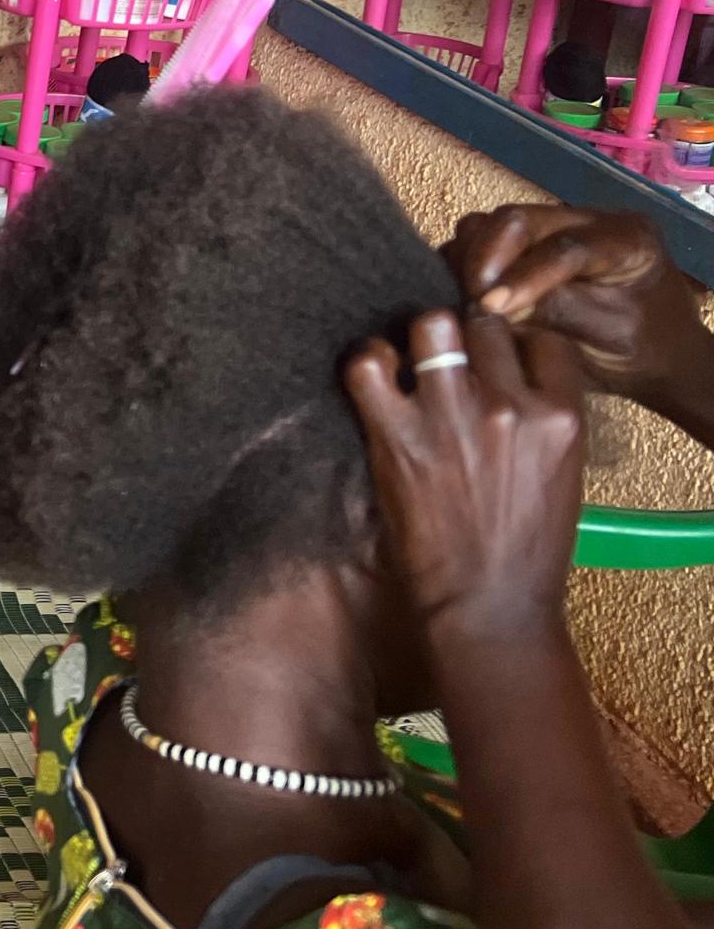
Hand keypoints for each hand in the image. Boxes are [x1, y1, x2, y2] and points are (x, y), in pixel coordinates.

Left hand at [343, 307, 588, 643]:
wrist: (487, 604)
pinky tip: (374, 377)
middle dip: (464, 337)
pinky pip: (369, 367)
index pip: (541, 340)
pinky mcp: (399, 437)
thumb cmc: (525, 546)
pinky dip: (366, 362)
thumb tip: (507, 376)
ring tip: (409, 365)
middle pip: (483, 324)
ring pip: (431, 326)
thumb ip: (541, 417)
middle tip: (447, 363)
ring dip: (418, 340)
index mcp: (560, 416)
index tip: (495, 363)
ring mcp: (452, 417)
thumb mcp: (562, 472)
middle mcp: (511, 406)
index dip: (513, 346)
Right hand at [447, 206, 708, 412]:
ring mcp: (550, 229)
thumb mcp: (607, 334)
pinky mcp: (524, 245)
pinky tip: (463, 295)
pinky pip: (480, 241)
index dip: (525, 275)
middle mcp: (585, 220)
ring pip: (491, 225)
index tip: (490, 307)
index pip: (566, 247)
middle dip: (485, 258)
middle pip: (518, 221)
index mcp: (626, 238)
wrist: (653, 355)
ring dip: (469, 260)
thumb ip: (554, 311)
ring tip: (465, 299)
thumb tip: (490, 305)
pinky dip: (463, 265)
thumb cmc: (641, 348)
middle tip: (472, 302)